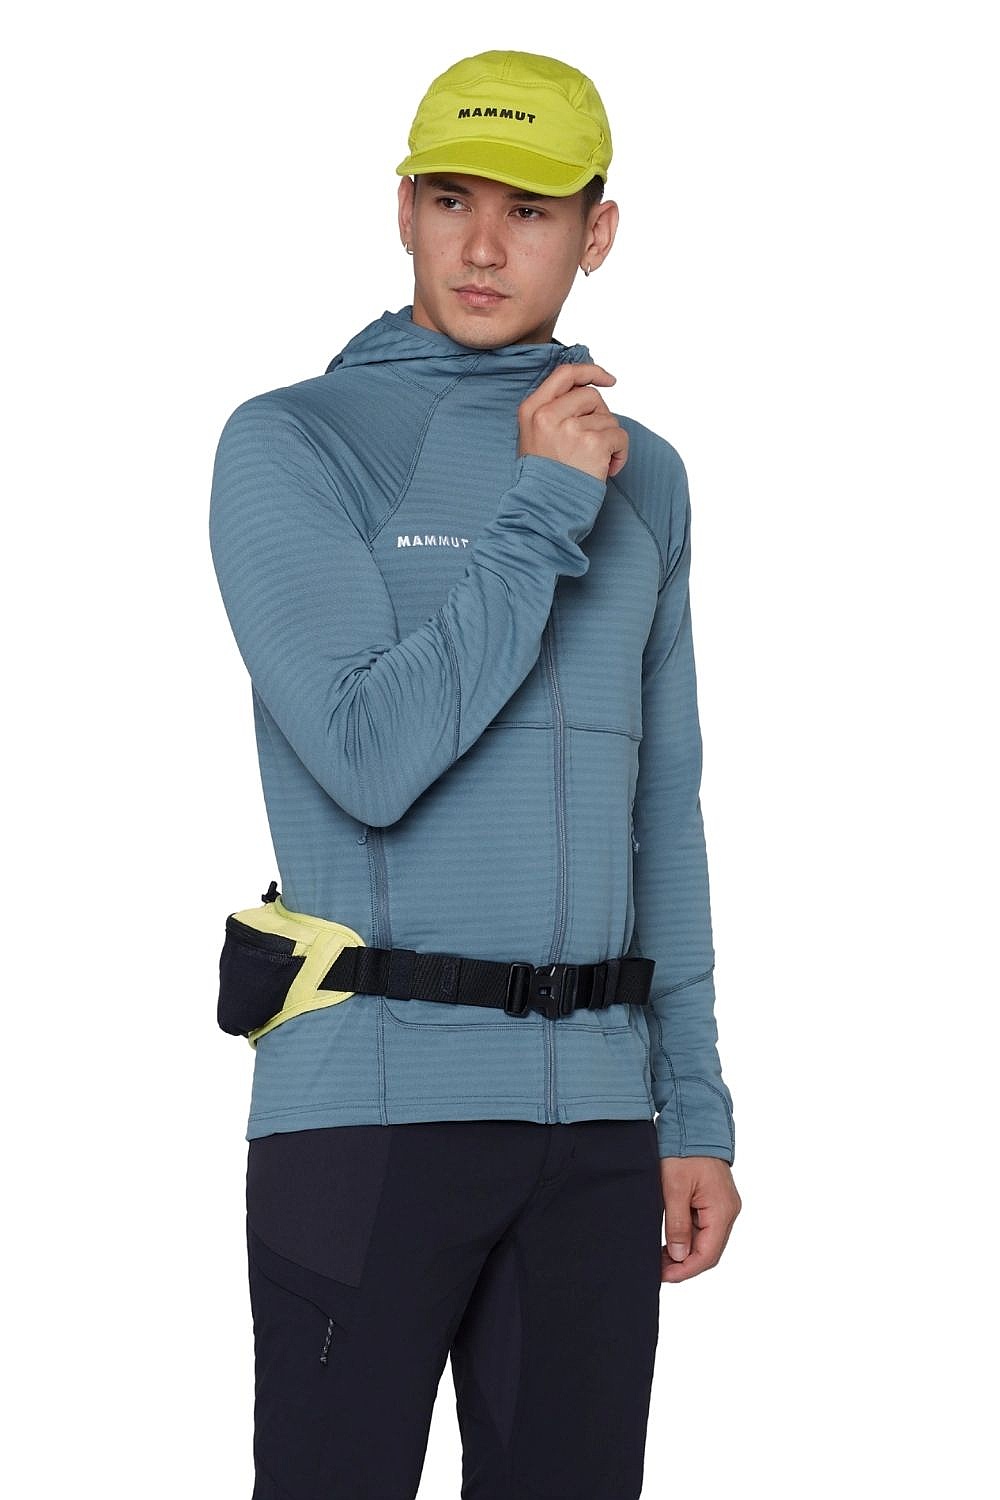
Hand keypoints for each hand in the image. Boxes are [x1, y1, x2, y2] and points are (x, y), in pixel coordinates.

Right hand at [517, 362, 628, 481]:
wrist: (543, 511)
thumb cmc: (542, 480)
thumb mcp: (533, 438)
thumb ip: (553, 412)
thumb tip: (588, 390)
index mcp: (531, 410)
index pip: (565, 374)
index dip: (590, 371)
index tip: (608, 379)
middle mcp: (548, 415)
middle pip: (591, 396)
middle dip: (601, 417)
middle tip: (596, 441)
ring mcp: (571, 428)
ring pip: (608, 418)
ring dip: (609, 440)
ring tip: (596, 463)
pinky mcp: (592, 443)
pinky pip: (620, 436)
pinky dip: (620, 453)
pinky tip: (608, 469)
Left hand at [659, 1156, 740, 1282]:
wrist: (693, 1124)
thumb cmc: (684, 1151)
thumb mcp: (674, 1189)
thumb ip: (677, 1225)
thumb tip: (679, 1256)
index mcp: (722, 1210)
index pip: (708, 1254)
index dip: (686, 1269)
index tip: (663, 1276)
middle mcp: (728, 1211)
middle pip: (709, 1251)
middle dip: (684, 1264)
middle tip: (658, 1269)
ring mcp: (724, 1206)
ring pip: (706, 1240)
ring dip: (685, 1252)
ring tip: (660, 1258)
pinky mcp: (715, 1201)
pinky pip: (704, 1227)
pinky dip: (688, 1237)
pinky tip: (671, 1241)